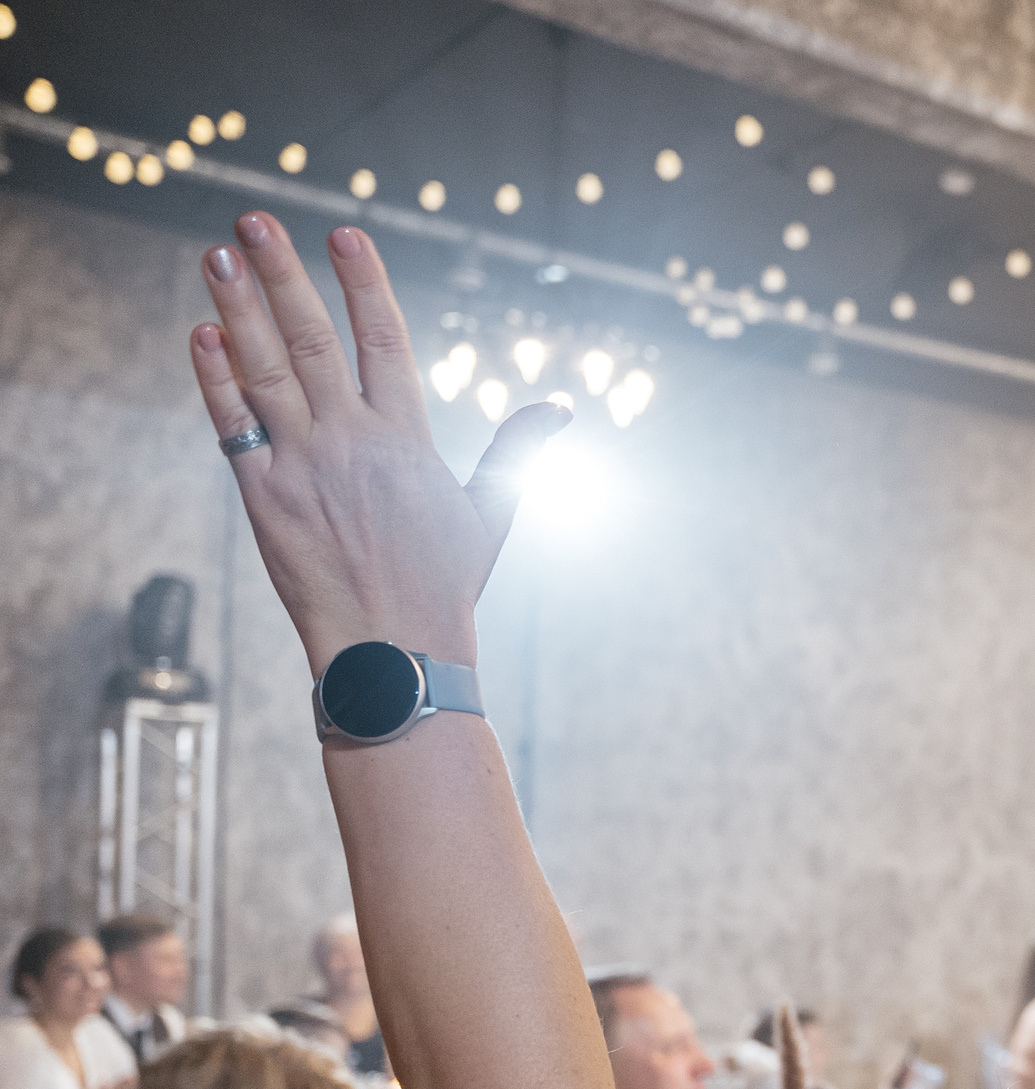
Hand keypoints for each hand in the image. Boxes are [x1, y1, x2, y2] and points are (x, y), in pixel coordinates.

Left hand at [189, 213, 568, 673]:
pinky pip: (234, 426)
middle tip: (257, 220)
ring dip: (237, 308)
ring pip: (265, 370)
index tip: (344, 235)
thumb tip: (560, 405)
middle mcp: (353, 442)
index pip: (384, 340)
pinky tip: (203, 334)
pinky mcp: (265, 498)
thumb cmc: (444, 587)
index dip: (364, 283)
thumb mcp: (494, 513)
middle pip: (312, 339)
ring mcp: (304, 467)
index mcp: (408, 440)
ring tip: (218, 253)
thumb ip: (517, 450)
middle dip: (283, 275)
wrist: (393, 652)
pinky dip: (216, 379)